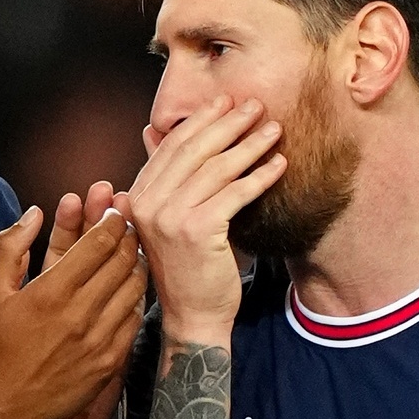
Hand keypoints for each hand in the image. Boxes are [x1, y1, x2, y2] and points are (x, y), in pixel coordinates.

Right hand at [24, 184, 137, 418]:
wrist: (4, 408)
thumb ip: (10, 247)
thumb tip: (34, 213)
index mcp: (51, 292)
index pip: (99, 243)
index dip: (114, 221)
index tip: (116, 210)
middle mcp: (80, 314)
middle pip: (122, 261)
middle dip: (129, 236)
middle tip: (131, 225)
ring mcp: (99, 339)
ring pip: (134, 289)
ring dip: (137, 265)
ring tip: (133, 252)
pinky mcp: (110, 362)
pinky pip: (134, 320)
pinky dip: (135, 299)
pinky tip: (129, 291)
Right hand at [125, 97, 282, 342]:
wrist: (192, 315)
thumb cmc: (187, 267)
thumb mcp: (168, 219)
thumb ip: (165, 179)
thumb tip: (151, 131)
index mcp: (138, 196)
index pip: (171, 147)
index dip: (201, 120)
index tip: (227, 102)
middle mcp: (148, 204)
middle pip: (194, 150)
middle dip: (228, 124)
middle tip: (256, 106)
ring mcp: (170, 217)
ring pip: (217, 168)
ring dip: (250, 145)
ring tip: (275, 130)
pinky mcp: (197, 230)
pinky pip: (235, 193)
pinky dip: (260, 177)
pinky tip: (279, 165)